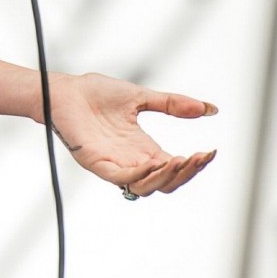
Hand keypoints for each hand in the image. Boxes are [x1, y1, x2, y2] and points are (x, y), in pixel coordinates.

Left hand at [47, 72, 216, 196]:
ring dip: (165, 177)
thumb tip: (210, 109)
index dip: (194, 165)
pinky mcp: (96, 162)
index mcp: (142, 148)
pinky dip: (140, 174)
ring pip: (146, 187)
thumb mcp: (142, 97)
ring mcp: (114, 163)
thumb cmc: (96, 94)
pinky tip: (154, 162)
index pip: (175, 167)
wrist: (66, 89)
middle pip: (165, 183)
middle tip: (199, 158)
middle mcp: (131, 160)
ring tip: (181, 160)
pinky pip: (120, 178)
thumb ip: (173, 104)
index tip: (210, 152)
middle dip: (186, 174)